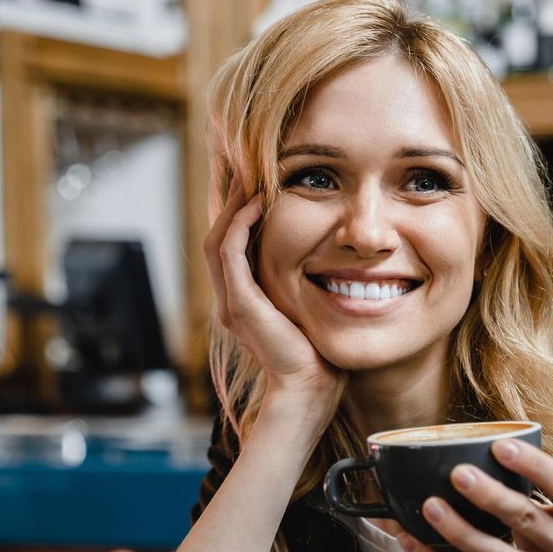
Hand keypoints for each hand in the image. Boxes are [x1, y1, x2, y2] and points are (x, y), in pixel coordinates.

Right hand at [204, 178, 345, 403]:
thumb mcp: (311, 309)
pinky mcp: (241, 305)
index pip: (232, 244)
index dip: (238, 211)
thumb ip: (309, 285)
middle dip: (228, 199)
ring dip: (230, 204)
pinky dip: (240, 225)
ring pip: (218, 238)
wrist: (310, 389)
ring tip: (246, 173)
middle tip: (240, 163)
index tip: (255, 179)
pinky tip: (256, 202)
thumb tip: (334, 260)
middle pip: (217, 234)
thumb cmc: (318, 354)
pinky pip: (230, 254)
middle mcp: (231, 298)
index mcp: (245, 299)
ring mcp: (232, 302)